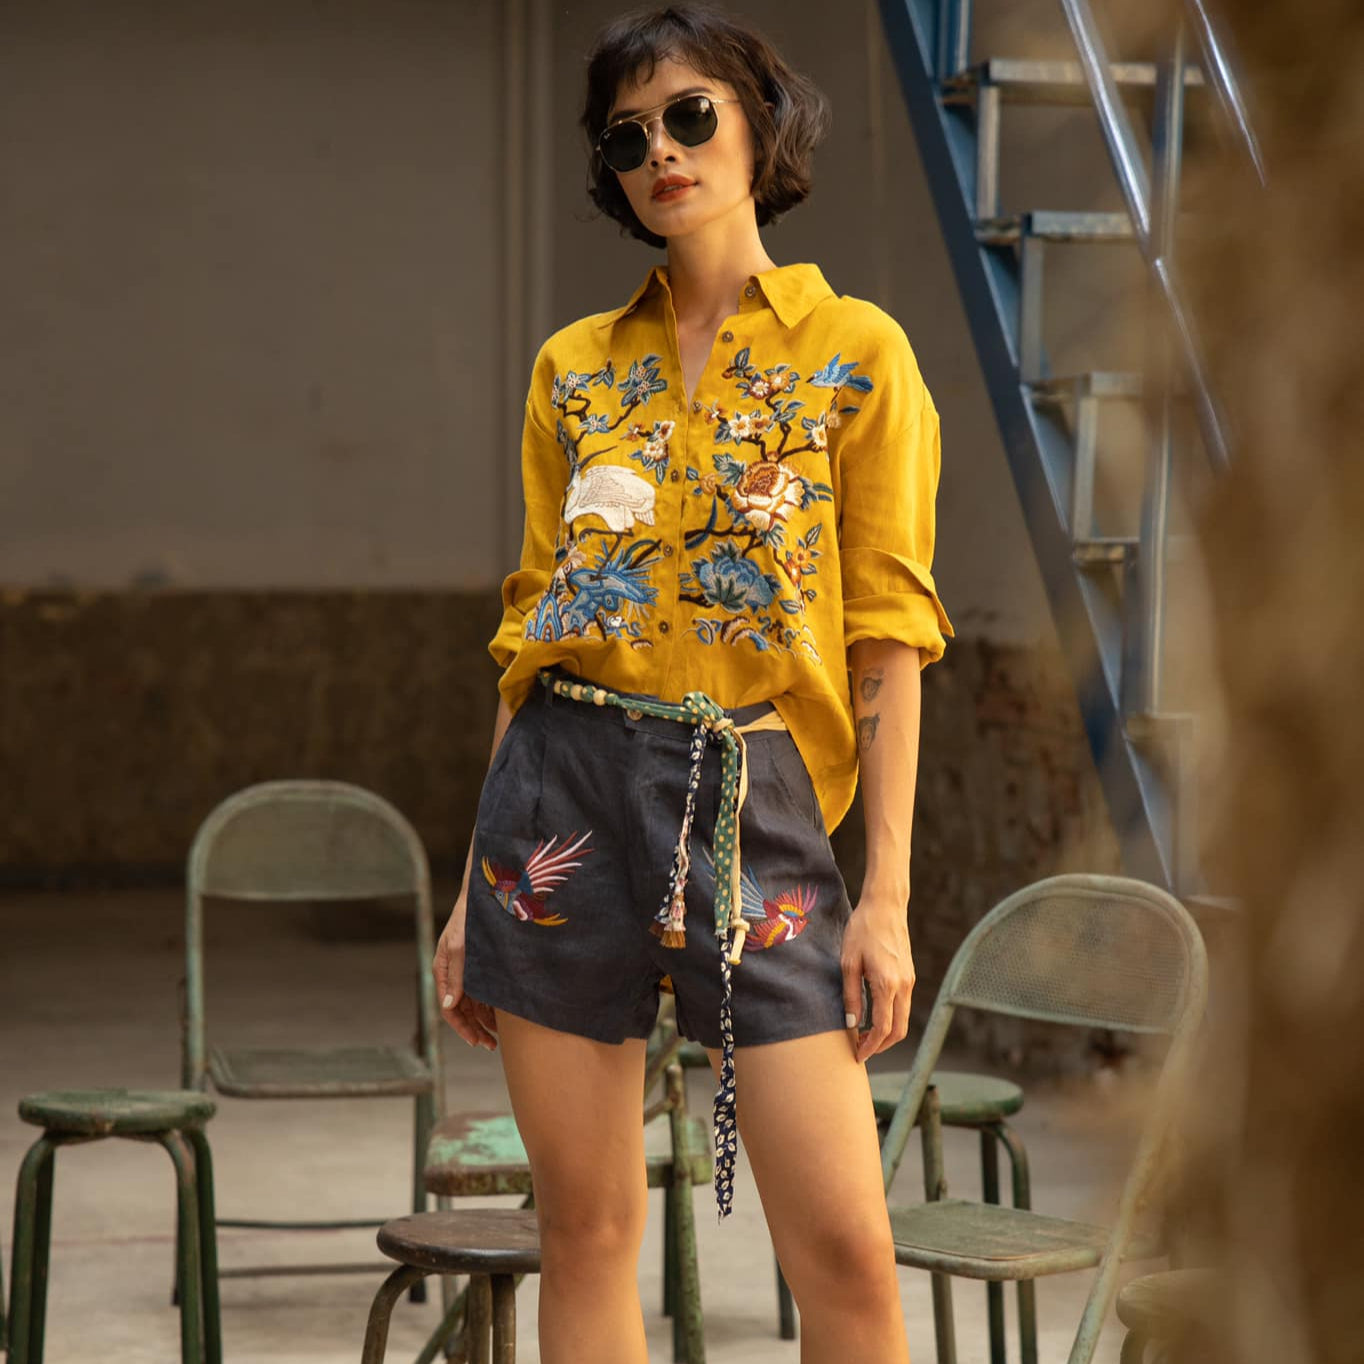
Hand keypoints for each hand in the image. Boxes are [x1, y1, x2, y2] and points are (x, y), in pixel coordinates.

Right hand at [433, 886, 498, 1050]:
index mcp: (442, 970)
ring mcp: (466, 970)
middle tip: (491, 1046)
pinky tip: (503, 1017)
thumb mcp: (460, 947)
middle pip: (461, 1010)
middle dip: (475, 1029)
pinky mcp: (479, 966)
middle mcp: (453, 973)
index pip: (449, 1008)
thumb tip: (450, 1005)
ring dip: (484, 1021)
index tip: (476, 1042)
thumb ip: (456, 976)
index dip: (462, 1028)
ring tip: (499, 1036)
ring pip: (473, 1004)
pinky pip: (483, 993)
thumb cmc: (470, 918)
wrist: (486, 895)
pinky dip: (491, 1007)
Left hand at [840, 896, 914, 1063]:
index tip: (857, 1056)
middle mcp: (904, 986)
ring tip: (865, 1036)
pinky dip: (892, 1018)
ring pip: (903, 1019)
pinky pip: (904, 1006)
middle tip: (861, 1050)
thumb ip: (851, 996)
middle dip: (881, 1046)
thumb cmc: (862, 930)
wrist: (885, 906)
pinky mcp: (909, 975)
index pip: (883, 1029)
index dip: (870, 1047)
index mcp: (887, 984)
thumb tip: (852, 1025)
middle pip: (898, 1031)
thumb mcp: (849, 963)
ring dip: (887, 1033)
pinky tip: (874, 1016)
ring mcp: (910, 981)